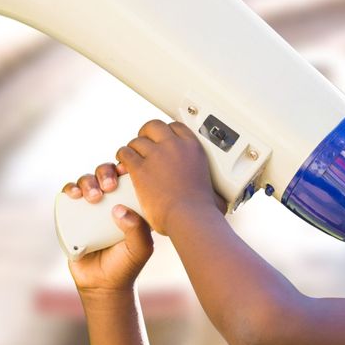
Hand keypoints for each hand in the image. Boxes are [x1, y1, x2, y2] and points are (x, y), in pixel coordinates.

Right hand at [61, 160, 153, 295]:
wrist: (102, 284)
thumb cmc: (126, 264)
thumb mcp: (140, 248)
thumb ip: (137, 230)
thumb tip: (119, 209)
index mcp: (129, 201)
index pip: (126, 176)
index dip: (124, 167)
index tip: (123, 172)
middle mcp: (109, 200)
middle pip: (104, 173)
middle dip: (105, 172)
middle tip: (109, 186)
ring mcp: (89, 207)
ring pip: (86, 181)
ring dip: (87, 180)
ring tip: (92, 195)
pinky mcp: (72, 215)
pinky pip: (68, 195)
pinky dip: (70, 189)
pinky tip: (74, 194)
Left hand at [116, 119, 227, 235]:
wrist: (190, 217)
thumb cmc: (202, 209)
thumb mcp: (213, 190)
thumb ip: (212, 190)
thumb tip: (221, 201)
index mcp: (193, 147)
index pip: (176, 127)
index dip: (166, 132)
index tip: (162, 140)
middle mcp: (174, 146)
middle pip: (154, 126)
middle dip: (147, 134)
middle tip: (144, 145)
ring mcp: (156, 155)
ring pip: (137, 140)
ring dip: (133, 149)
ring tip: (132, 157)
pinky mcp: (140, 168)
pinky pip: (125, 153)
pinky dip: (123, 158)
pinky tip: (124, 166)